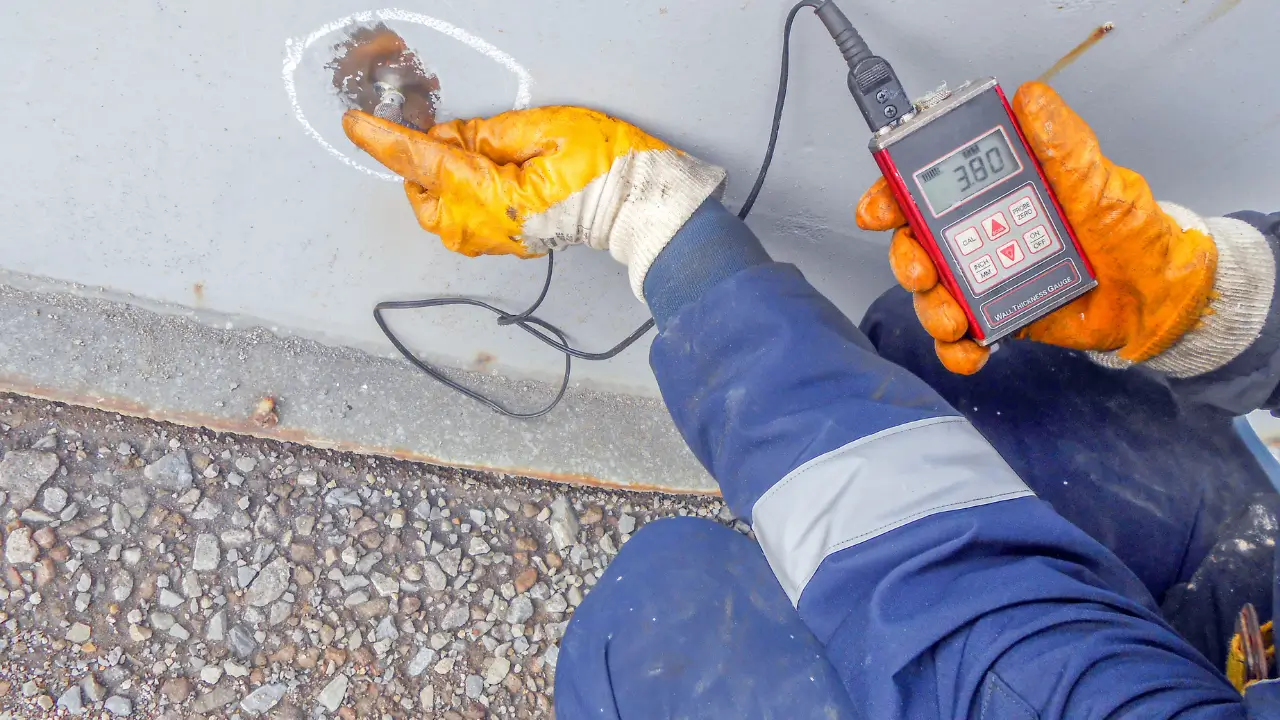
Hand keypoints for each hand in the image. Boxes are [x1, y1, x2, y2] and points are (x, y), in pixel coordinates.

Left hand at [343, 107, 724, 296]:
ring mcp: (486, 241)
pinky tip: (503, 177)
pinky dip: (468, 191)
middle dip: (434, 159)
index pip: (418, 161)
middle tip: (479, 139)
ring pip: (440, 203)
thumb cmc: (600, 166)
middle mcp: (476, 227)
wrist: (631, 207)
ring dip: (452, 177)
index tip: (355, 123)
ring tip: (500, 159)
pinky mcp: (498, 243)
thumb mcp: (540, 129)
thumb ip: (483, 134)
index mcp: (482, 196)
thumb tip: (451, 140)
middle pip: (422, 186)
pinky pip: (463, 215)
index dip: (383, 139)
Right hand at [856, 82, 1217, 373]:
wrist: (1156, 294)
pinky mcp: (996, 317)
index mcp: (993, 194)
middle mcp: (978, 234)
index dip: (891, 196)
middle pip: (915, 245)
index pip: (928, 188)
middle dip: (907, 260)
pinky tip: (971, 348)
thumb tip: (1032, 100)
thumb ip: (1061, 142)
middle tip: (924, 269)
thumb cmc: (1129, 232)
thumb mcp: (1097, 179)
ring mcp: (983, 278)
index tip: (880, 210)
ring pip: (932, 294)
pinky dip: (958, 350)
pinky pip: (961, 339)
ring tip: (955, 318)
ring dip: (932, 308)